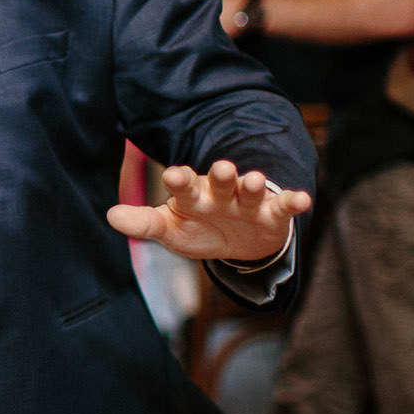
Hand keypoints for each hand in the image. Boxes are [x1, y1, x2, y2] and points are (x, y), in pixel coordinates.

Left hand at [106, 160, 311, 262]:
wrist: (238, 245)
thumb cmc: (199, 230)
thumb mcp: (170, 230)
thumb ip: (144, 224)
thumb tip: (110, 216)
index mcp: (193, 194)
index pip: (184, 184)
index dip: (180, 179)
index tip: (173, 175)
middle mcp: (221, 192)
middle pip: (220, 180)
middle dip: (221, 174)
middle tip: (220, 168)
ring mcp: (248, 202)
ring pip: (250, 189)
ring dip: (253, 184)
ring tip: (253, 180)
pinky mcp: (273, 214)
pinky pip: (284, 205)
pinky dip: (293, 201)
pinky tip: (303, 199)